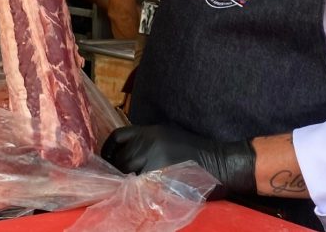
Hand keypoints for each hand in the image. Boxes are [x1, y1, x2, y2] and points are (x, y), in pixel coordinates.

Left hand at [101, 124, 256, 198]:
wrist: (218, 162)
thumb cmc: (194, 150)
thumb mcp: (167, 136)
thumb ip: (146, 141)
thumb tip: (124, 155)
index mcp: (150, 131)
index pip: (118, 136)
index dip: (108, 149)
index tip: (108, 159)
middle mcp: (148, 143)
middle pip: (120, 158)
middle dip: (117, 169)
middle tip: (122, 179)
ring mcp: (153, 161)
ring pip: (126, 173)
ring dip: (125, 182)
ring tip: (131, 187)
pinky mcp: (159, 179)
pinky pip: (138, 187)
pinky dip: (135, 191)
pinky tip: (140, 194)